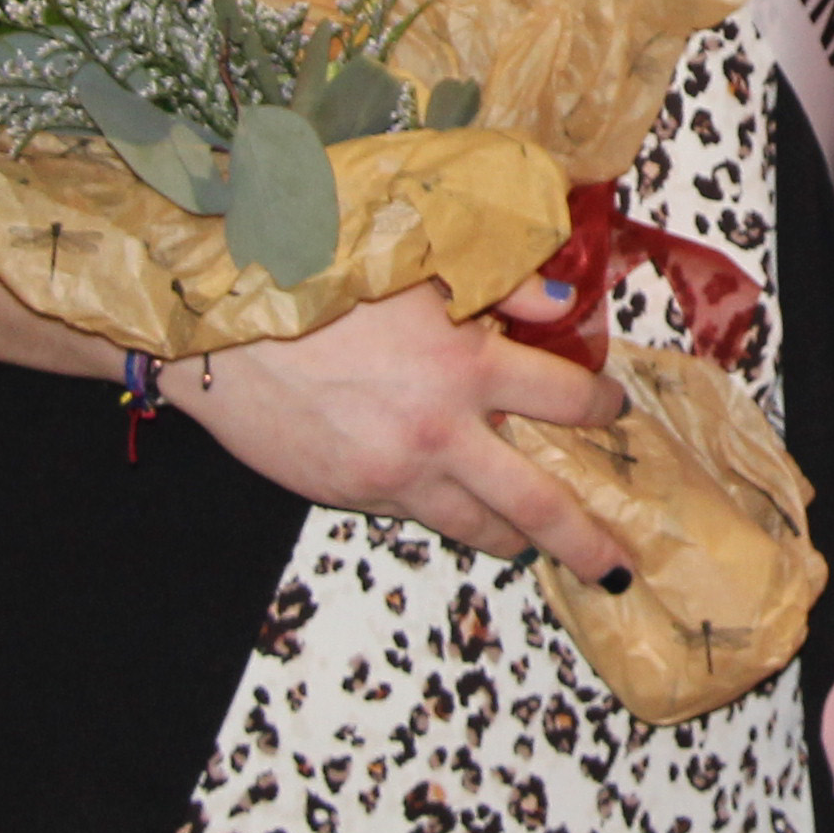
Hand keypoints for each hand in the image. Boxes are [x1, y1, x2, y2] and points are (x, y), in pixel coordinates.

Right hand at [180, 277, 635, 580]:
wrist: (218, 335)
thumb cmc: (316, 285)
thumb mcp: (417, 266)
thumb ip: (498, 287)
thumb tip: (558, 302)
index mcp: (466, 366)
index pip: (566, 400)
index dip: (600, 407)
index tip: (612, 410)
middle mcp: (440, 432)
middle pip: (539, 502)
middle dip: (584, 540)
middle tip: (615, 565)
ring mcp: (394, 475)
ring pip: (476, 526)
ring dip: (512, 538)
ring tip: (532, 543)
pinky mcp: (352, 496)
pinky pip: (415, 516)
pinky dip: (442, 513)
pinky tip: (450, 503)